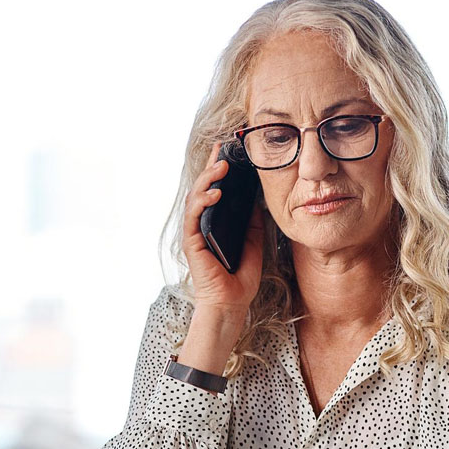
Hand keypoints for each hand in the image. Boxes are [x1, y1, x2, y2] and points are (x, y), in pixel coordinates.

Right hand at [182, 142, 265, 317]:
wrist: (232, 301)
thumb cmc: (240, 275)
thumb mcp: (254, 240)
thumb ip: (253, 220)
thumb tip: (257, 197)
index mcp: (216, 221)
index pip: (215, 189)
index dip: (219, 168)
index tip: (228, 149)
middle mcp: (202, 223)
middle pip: (203, 187)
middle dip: (211, 165)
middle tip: (222, 147)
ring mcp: (195, 231)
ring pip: (196, 197)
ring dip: (208, 179)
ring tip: (222, 166)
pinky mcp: (191, 241)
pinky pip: (194, 216)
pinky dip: (203, 201)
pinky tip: (216, 193)